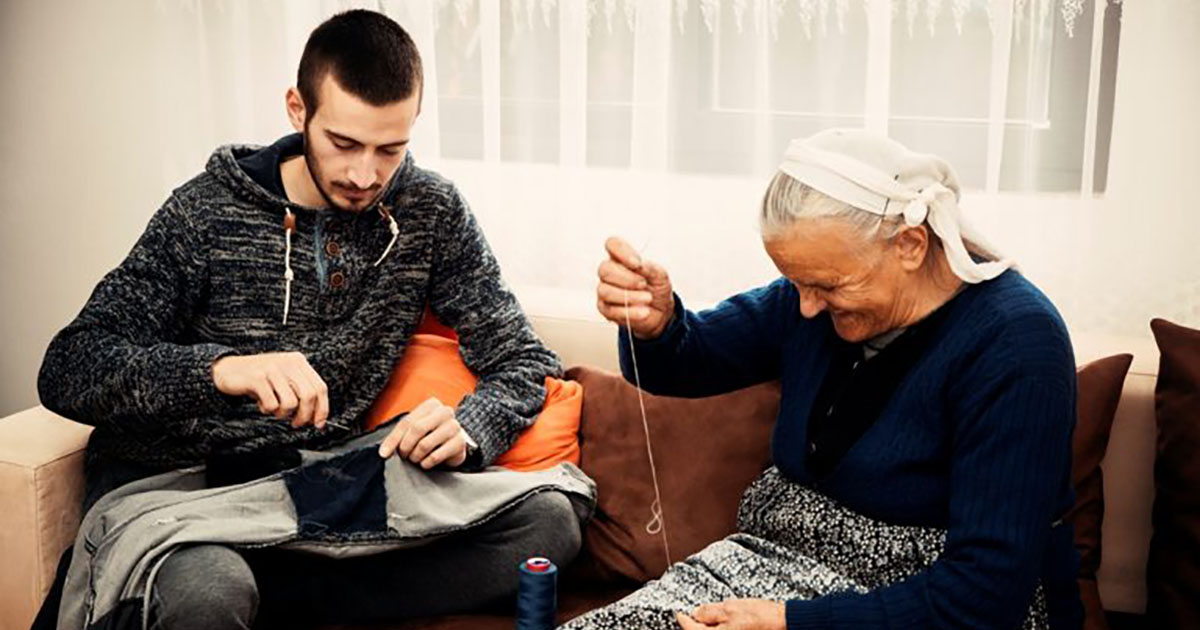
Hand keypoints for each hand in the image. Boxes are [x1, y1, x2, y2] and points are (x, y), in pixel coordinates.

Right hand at [212, 352, 329, 428]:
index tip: (318, 423)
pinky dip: (267, 410)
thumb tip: (317, 418)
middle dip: (305, 416)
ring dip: (282, 413)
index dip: (322, 409)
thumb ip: (300, 393)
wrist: (226, 369)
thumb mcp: (284, 380)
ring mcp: (273, 369)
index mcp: (298, 361)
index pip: (320, 387)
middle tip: (295, 423)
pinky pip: (272, 404)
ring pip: (291, 403)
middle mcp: (288, 362)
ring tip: (272, 408)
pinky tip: (260, 403)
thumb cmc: (259, 379)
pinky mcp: (257, 377)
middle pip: (309, 396)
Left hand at [377, 397, 468, 468]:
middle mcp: (445, 412)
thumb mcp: (414, 430)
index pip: (407, 422)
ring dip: (415, 456)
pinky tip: (426, 463)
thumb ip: (398, 436)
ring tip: (415, 458)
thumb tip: (384, 452)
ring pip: (425, 444)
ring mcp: (454, 427)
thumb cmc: (431, 435)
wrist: (453, 444)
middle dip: (405, 447)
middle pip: (417, 429)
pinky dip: (426, 463)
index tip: (384, 454)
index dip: (393, 439)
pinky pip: (436, 456)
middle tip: (404, 456)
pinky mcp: (459, 443)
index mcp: (432, 405)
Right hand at [596, 236, 674, 339]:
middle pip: (605, 269)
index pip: (612, 244)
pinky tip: (643, 311)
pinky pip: (611, 310)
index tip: (637, 263)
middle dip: (627, 279)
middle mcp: (610, 272)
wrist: (660, 311)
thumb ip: (649, 267)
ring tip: (647, 299)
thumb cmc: (656, 288)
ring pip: (605, 291)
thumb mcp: (660, 275)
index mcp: (622, 258)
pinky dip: (630, 312)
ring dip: (629, 296)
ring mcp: (605, 290)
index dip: (621, 251)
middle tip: (643, 284)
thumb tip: (639, 265)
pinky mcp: (605, 308)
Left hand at [675, 599, 785, 629]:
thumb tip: (695, 614)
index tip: (679, 613)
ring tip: (706, 619)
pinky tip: (720, 623)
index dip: (683, 620)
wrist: (783, 623)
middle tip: (690, 616)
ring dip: (706, 629)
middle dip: (694, 627)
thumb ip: (710, 612)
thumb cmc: (760, 615)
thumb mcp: (730, 608)